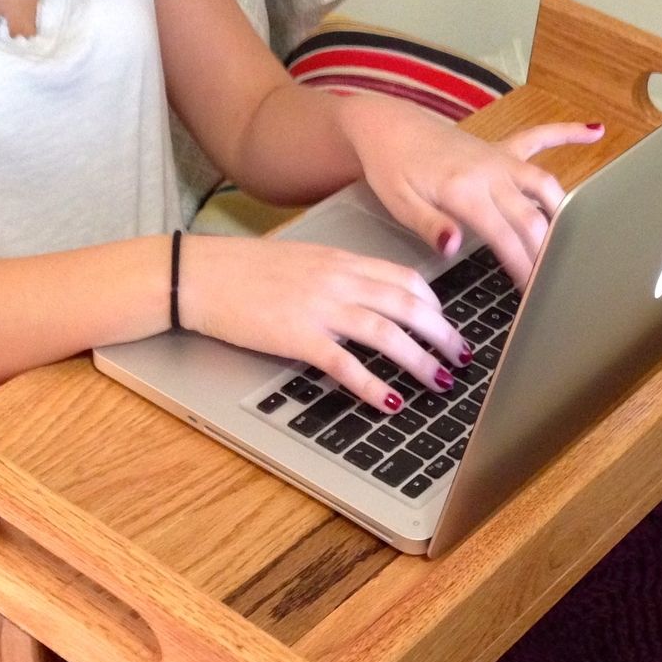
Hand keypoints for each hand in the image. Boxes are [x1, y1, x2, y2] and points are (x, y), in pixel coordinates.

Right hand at [179, 234, 471, 412]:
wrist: (200, 275)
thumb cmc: (244, 272)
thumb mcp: (302, 262)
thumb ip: (337, 277)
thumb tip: (365, 298)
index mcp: (341, 260)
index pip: (404, 277)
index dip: (434, 303)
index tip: (446, 321)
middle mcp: (338, 280)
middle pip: (407, 305)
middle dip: (442, 333)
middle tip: (462, 356)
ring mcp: (319, 308)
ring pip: (387, 333)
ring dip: (420, 360)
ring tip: (440, 380)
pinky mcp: (298, 337)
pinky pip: (346, 364)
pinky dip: (373, 385)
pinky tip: (391, 401)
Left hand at [337, 96, 604, 285]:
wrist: (386, 126)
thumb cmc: (390, 168)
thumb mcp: (400, 204)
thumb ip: (429, 226)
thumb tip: (453, 247)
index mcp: (465, 191)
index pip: (506, 237)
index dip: (525, 268)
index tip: (535, 294)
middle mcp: (490, 172)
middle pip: (533, 217)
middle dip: (547, 253)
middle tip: (557, 283)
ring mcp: (498, 158)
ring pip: (544, 184)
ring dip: (563, 213)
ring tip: (577, 243)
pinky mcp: (499, 148)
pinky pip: (539, 137)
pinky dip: (568, 132)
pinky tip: (596, 131)